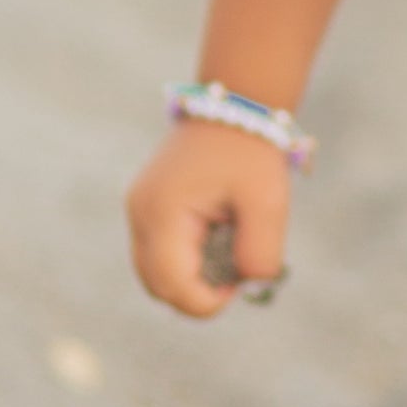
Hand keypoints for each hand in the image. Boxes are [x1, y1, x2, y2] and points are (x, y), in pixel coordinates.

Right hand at [125, 118, 291, 318]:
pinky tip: (217, 233)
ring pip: (156, 273)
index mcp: (162, 213)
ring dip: (191, 275)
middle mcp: (140, 214)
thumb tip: (249, 286)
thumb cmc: (251, 151)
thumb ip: (260, 252)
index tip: (241, 283)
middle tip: (236, 269)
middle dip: (198, 292)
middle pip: (159, 287)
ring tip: (228, 245)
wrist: (235, 105)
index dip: (208, 302)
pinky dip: (187, 257)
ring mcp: (139, 209)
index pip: (173, 286)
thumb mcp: (267, 201)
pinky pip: (159, 252)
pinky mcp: (147, 206)